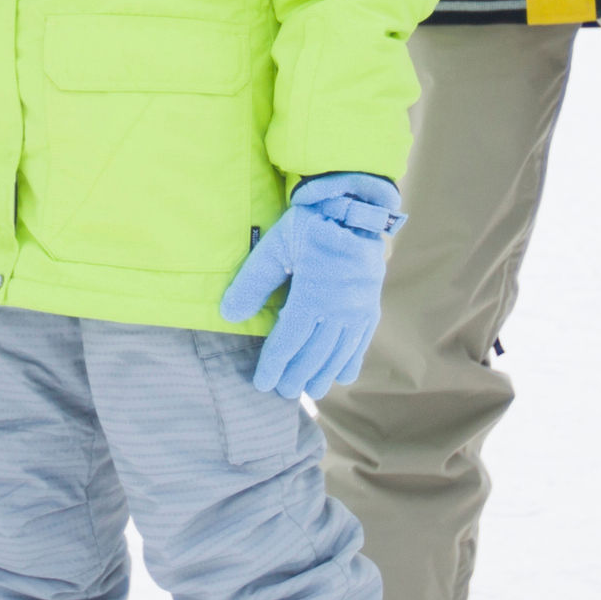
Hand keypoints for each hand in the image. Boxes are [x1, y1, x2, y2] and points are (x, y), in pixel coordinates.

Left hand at [217, 172, 401, 398]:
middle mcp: (338, 309)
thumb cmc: (311, 224)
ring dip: (323, 374)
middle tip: (283, 391)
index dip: (274, 365)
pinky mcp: (371, 305)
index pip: (288, 341)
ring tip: (311, 390)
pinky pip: (361, 341)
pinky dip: (351, 361)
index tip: (262, 383)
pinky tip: (342, 376)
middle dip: (296, 375)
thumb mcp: (275, 246)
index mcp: (313, 296)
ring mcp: (358, 310)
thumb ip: (252, 282)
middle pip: (314, 353)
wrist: (356, 208)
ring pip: (338, 352)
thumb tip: (229, 315)